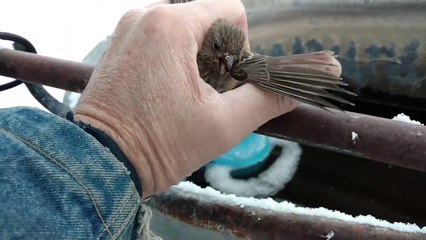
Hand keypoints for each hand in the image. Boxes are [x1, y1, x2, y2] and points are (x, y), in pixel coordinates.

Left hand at [74, 0, 299, 196]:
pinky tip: (168, 93)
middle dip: (219, 56)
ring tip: (186, 97)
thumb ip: (266, 100)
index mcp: (171, 25)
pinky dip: (174, 60)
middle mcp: (145, 16)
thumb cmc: (158, 145)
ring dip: (197, 59)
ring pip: (184, 30)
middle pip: (206, 20)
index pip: (231, 11)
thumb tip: (293, 90)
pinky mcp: (118, 45)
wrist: (100, 163)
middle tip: (208, 94)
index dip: (243, 46)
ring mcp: (128, 29)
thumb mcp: (224, 124)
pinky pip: (160, 39)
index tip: (229, 80)